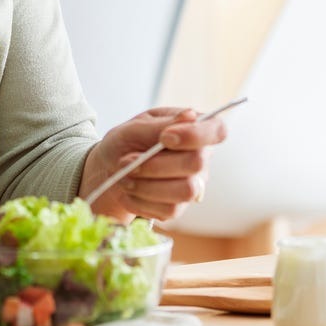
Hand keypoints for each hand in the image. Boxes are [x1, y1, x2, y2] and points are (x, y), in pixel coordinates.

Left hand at [80, 106, 228, 222]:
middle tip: (126, 161)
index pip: (217, 130)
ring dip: (147, 185)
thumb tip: (190, 115)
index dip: (196, 135)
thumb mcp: (135, 127)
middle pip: (196, 164)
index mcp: (194, 129)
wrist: (109, 169)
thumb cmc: (126, 142)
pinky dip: (141, 201)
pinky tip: (129, 191)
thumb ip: (160, 124)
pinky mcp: (178, 207)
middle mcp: (201, 158)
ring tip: (125, 177)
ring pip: (185, 191)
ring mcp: (193, 185)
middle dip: (156, 164)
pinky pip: (169, 210)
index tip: (165, 137)